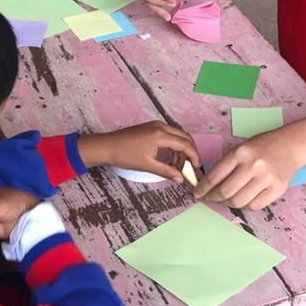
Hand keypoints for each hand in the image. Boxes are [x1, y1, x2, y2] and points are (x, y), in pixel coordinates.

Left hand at [78, 121, 200, 183]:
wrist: (107, 146)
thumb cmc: (125, 155)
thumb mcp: (147, 165)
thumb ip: (167, 171)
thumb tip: (181, 179)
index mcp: (161, 134)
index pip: (185, 143)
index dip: (193, 156)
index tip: (197, 167)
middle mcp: (161, 126)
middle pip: (184, 137)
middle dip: (189, 152)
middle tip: (190, 167)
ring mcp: (156, 125)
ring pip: (177, 136)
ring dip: (180, 150)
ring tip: (176, 166)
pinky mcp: (152, 127)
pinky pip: (169, 135)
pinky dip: (173, 146)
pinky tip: (168, 159)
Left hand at [194, 131, 299, 209]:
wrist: (290, 145)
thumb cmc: (262, 147)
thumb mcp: (241, 149)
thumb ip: (227, 165)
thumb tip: (209, 185)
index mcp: (240, 153)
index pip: (215, 176)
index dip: (203, 188)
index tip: (198, 193)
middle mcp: (252, 166)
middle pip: (225, 192)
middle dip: (214, 197)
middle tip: (212, 197)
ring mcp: (266, 178)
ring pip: (239, 202)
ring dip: (230, 203)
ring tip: (230, 198)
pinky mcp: (277, 189)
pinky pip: (255, 206)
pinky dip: (247, 205)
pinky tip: (246, 197)